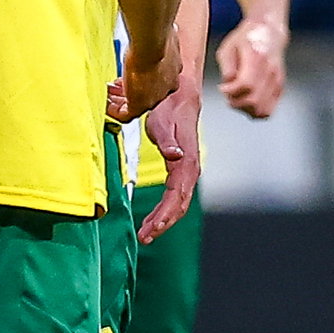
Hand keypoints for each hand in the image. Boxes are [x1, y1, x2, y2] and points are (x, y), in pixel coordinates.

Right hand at [111, 43, 178, 122]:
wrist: (151, 45)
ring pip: (137, 104)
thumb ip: (151, 42)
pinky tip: (106, 107)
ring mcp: (154, 97)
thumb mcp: (155, 39)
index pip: (158, 82)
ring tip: (108, 95)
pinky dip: (115, 111)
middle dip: (130, 90)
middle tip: (115, 88)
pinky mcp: (140, 106)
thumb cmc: (154, 38)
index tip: (129, 77)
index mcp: (172, 71)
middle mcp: (166, 87)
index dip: (141, 80)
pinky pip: (126, 115)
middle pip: (147, 94)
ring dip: (121, 99)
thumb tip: (145, 34)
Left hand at [138, 78, 200, 242]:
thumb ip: (167, 140)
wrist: (179, 95)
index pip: (177, 196)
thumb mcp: (162, 121)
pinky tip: (153, 218)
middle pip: (179, 205)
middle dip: (162, 224)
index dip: (165, 215)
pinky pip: (174, 195)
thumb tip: (175, 157)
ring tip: (146, 234)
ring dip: (163, 220)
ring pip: (178, 203)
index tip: (152, 229)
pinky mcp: (179, 169)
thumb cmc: (169, 106)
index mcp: (185, 161)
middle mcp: (188, 169)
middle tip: (145, 238)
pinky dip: (164, 209)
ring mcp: (185, 170)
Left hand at [217, 17, 287, 117]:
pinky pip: (268, 110)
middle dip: (235, 102)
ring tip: (237, 98)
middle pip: (254, 101)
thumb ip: (227, 66)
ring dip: (245, 109)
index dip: (231, 91)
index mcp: (257, 58)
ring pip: (262, 110)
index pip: (246, 84)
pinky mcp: (279, 89)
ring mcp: (277, 82)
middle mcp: (271, 72)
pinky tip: (245, 102)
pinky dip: (254, 112)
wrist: (269, 33)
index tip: (222, 87)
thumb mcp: (228, 47)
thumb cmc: (246, 40)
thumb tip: (228, 83)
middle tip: (228, 94)